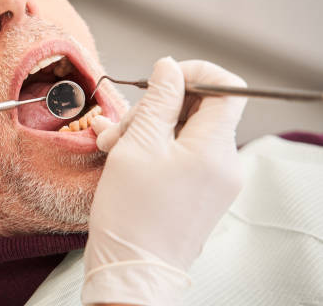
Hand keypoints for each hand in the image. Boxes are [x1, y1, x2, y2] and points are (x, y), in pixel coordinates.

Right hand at [82, 57, 246, 304]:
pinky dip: (156, 148)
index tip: (162, 79)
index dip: (195, 74)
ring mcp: (217, 179)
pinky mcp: (204, 191)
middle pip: (200, 110)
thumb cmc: (131, 214)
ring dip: (149, 129)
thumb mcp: (137, 145)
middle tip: (120, 126)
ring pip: (186, 132)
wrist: (133, 270)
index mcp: (214, 148)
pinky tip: (124, 154)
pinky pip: (184, 154)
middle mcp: (225, 162)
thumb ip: (159, 100)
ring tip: (112, 145)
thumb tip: (169, 67)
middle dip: (157, 108)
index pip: (226, 88)